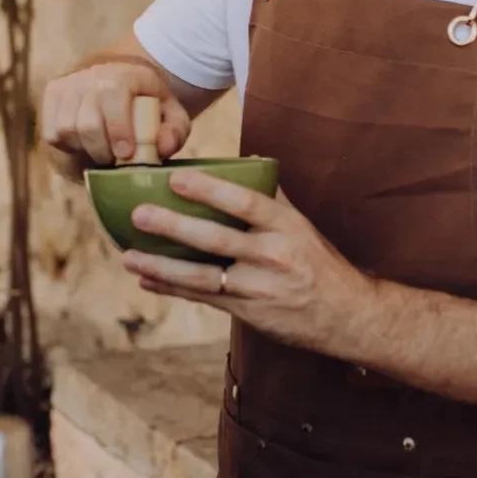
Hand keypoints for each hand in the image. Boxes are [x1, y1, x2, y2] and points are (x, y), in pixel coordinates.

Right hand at [40, 57, 190, 180]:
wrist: (121, 77)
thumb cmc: (148, 102)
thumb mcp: (171, 113)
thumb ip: (175, 130)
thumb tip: (162, 148)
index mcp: (122, 73)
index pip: (111, 95)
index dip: (118, 128)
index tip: (127, 153)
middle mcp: (89, 75)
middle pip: (85, 122)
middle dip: (101, 150)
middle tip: (115, 162)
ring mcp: (66, 84)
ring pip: (64, 130)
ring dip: (83, 151)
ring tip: (101, 155)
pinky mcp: (51, 96)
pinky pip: (51, 134)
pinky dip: (67, 149)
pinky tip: (85, 149)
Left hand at [123, 171, 375, 354]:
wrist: (347, 315)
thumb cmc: (321, 263)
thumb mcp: (303, 226)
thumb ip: (275, 197)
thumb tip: (253, 161)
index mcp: (286, 227)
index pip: (246, 203)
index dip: (210, 190)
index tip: (176, 178)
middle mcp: (273, 256)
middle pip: (217, 240)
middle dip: (175, 228)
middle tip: (139, 215)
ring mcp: (259, 288)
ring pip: (203, 277)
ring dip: (162, 267)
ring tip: (129, 256)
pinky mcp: (249, 313)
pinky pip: (205, 298)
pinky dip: (173, 289)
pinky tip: (147, 280)